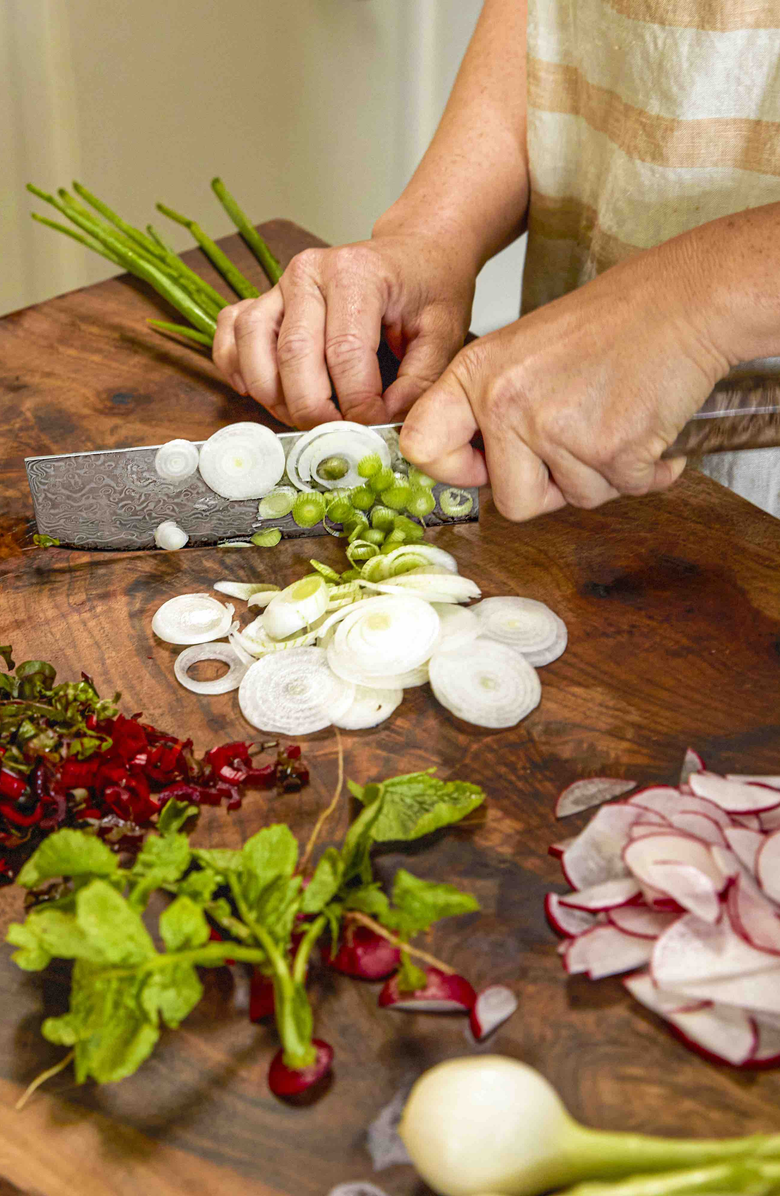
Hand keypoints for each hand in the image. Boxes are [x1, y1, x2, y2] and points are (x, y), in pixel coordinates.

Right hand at [211, 234, 475, 428]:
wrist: (413, 254)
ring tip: (305, 419)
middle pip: (295, 355)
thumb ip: (418, 383)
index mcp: (356, 273)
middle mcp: (309, 272)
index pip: (345, 353)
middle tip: (338, 437)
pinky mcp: (263, 298)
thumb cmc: (427, 289)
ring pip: (254, 347)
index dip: (357, 404)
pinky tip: (260, 392)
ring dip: (273, 396)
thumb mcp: (444, 334)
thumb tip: (383, 424)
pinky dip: (236, 368)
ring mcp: (279, 284)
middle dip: (314, 410)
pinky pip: (231, 334)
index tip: (373, 430)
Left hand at [400, 237, 732, 520]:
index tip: (484, 466)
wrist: (686, 298)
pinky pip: (625, 490)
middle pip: (511, 501)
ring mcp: (557, 428)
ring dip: (604, 472)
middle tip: (579, 443)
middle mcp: (506, 403)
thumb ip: (492, 409)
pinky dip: (648, 471)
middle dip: (551, 487)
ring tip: (618, 417)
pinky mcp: (610, 448)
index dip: (455, 470)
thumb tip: (478, 470)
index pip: (422, 446)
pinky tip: (651, 428)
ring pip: (576, 499)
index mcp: (476, 375)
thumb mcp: (523, 351)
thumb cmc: (614, 322)